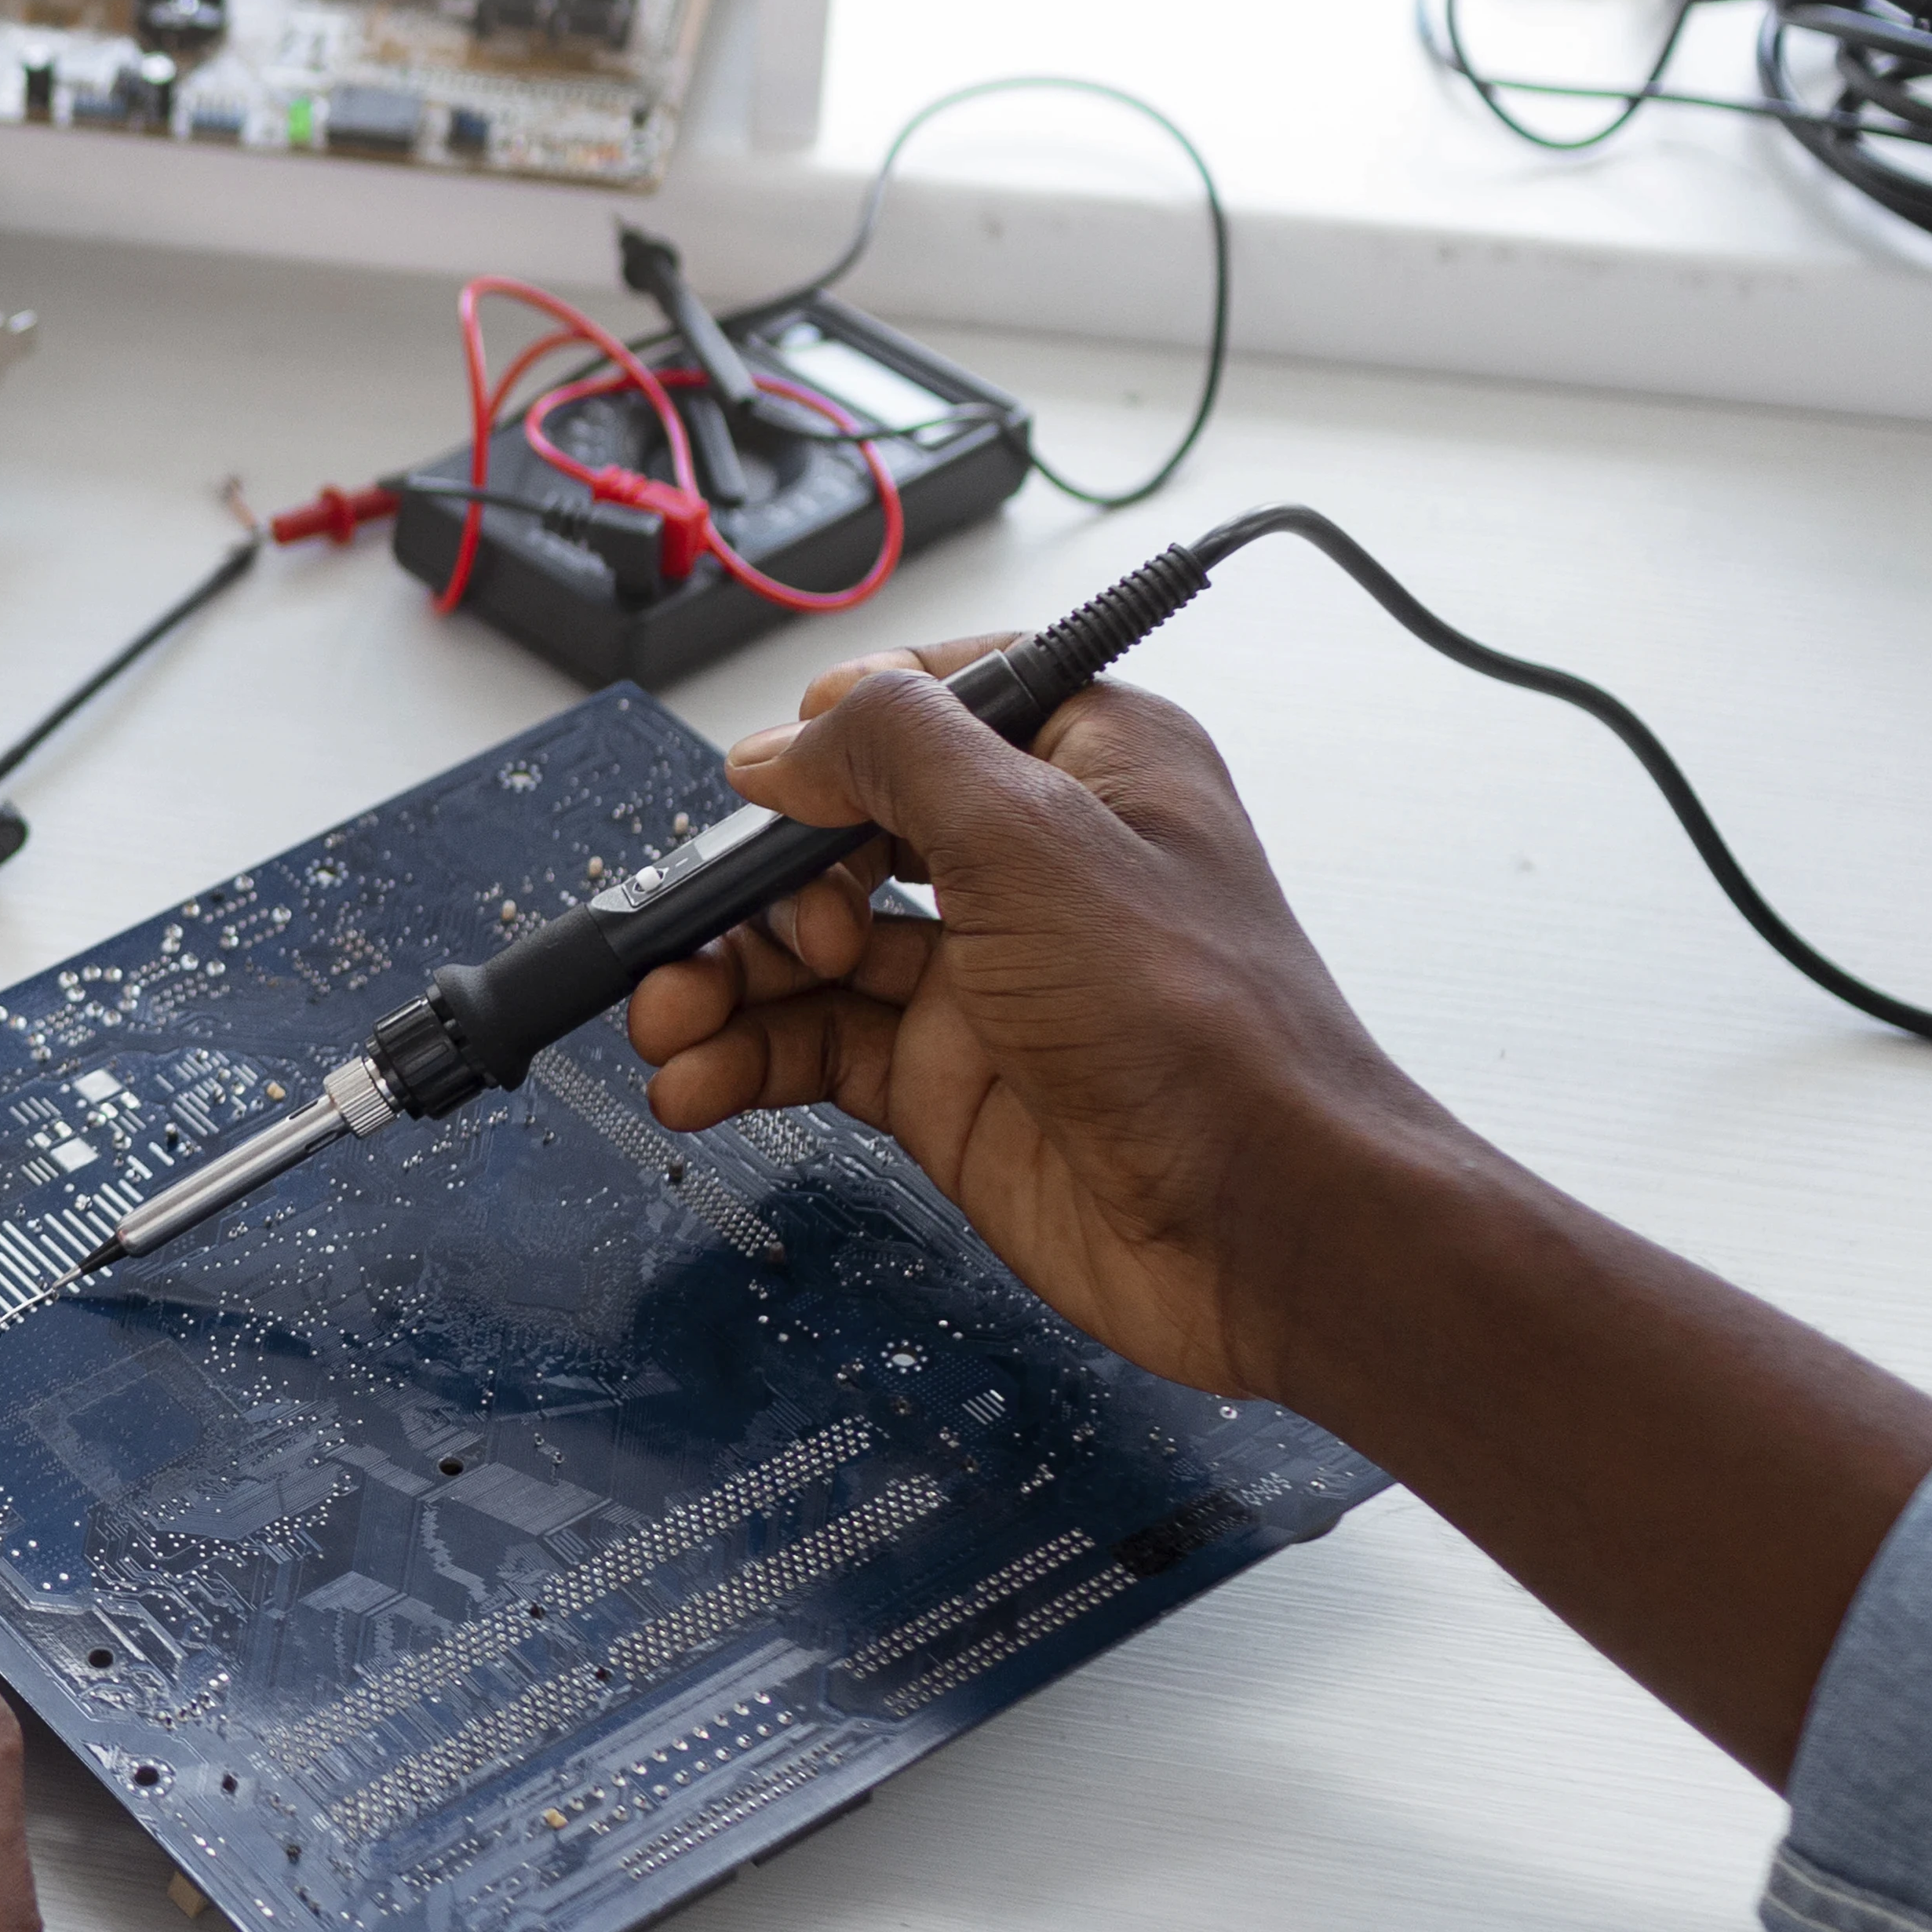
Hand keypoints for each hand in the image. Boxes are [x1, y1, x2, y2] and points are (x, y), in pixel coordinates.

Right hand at [617, 643, 1466, 1409]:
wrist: (1262, 1227)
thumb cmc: (1208, 1030)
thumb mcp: (1035, 837)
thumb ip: (898, 755)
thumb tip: (789, 739)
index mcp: (1084, 762)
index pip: (925, 705)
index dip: (833, 741)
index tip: (773, 791)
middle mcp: (1029, 863)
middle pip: (839, 833)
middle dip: (750, 882)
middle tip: (714, 931)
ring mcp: (983, 978)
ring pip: (807, 950)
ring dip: (722, 978)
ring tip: (669, 1020)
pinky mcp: (945, 1082)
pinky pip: (814, 1045)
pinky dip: (743, 1059)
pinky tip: (699, 1077)